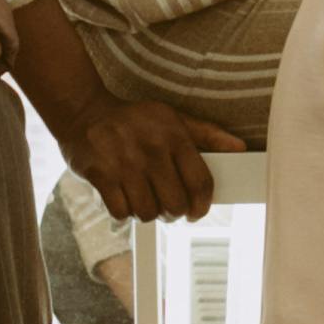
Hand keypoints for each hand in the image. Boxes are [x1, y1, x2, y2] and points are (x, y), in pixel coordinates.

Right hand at [60, 95, 243, 224]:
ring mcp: (124, 163)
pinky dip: (124, 212)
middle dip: (173, 212)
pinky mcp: (100, 174)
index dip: (202, 206)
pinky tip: (123, 196)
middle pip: (175, 204)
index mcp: (174, 136)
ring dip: (147, 212)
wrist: (83, 111)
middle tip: (167, 207)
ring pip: (147, 212)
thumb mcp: (173, 118)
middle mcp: (151, 149)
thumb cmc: (135, 119)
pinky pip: (121, 212)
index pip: (200, 183)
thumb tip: (241, 148)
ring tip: (143, 198)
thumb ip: (208, 135)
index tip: (196, 211)